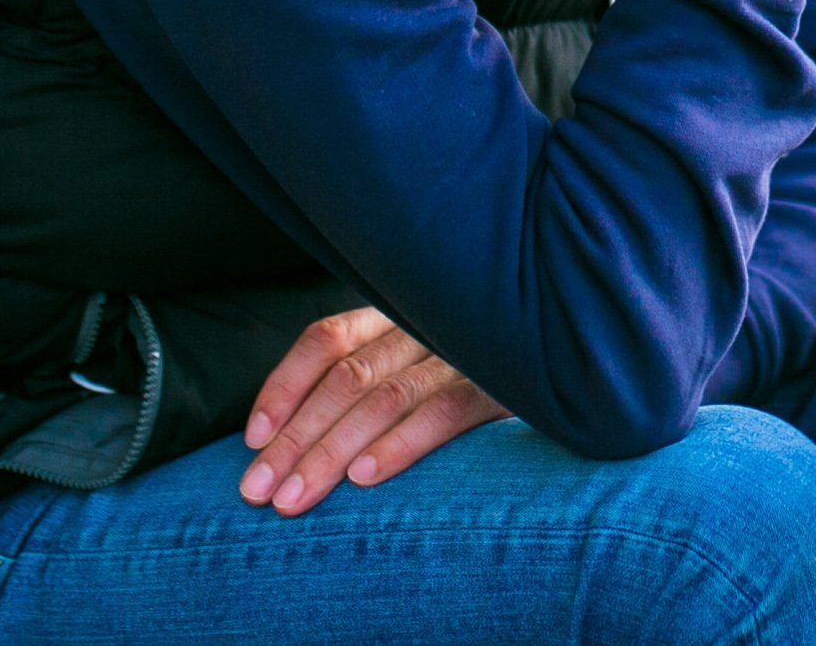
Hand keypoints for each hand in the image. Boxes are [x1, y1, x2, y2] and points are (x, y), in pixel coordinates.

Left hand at [237, 307, 506, 515]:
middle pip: (345, 379)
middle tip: (256, 492)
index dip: (283, 386)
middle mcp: (425, 326)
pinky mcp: (501, 385)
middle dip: (294, 438)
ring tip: (294, 499)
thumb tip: (281, 444)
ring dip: (331, 452)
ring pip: (384, 398)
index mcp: (397, 315)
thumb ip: (367, 384)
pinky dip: (400, 444)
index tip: (251, 440)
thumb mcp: (417, 366)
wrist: (563, 357)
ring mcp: (464, 353)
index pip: (325, 339)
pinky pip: (444, 413)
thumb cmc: (473, 377)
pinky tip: (364, 479)